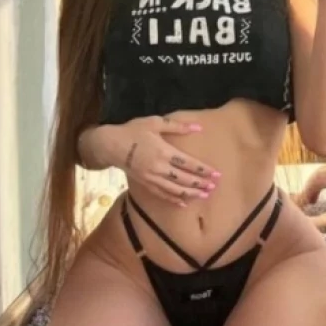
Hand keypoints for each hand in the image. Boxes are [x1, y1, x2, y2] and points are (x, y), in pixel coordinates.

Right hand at [96, 115, 219, 206]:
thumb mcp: (155, 122)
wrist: (109, 145)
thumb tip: (198, 127)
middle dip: (200, 183)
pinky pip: (161, 194)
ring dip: (190, 193)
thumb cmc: (133, 130)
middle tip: (214, 187)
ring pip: (174, 189)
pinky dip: (173, 199)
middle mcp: (159, 167)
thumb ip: (177, 126)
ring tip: (204, 195)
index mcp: (163, 151)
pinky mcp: (145, 184)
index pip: (188, 163)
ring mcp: (151, 178)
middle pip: (184, 179)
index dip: (203, 170)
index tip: (216, 174)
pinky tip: (183, 203)